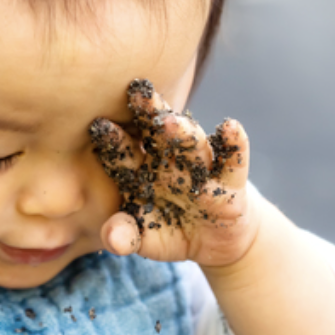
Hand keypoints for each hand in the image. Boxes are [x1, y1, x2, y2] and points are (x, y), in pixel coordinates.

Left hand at [90, 79, 256, 267]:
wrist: (213, 242)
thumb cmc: (168, 232)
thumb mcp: (145, 239)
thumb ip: (125, 236)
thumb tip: (113, 240)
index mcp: (141, 168)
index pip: (124, 149)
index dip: (113, 139)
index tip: (100, 126)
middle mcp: (169, 159)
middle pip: (157, 132)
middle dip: (148, 112)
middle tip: (137, 91)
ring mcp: (201, 165)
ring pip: (193, 142)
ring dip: (184, 131)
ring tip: (172, 122)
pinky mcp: (232, 179)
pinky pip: (233, 158)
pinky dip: (234, 144)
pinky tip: (231, 128)